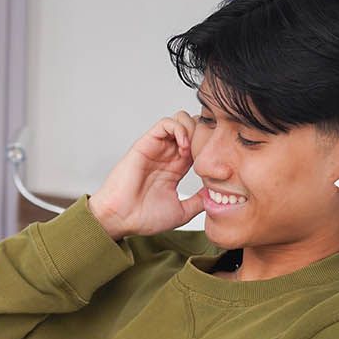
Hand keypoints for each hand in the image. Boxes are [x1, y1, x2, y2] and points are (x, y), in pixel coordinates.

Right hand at [88, 111, 205, 239]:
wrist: (121, 218)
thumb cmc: (143, 218)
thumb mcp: (181, 212)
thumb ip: (198, 202)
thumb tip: (218, 196)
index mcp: (175, 169)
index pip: (198, 146)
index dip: (210, 148)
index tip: (215, 163)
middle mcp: (167, 155)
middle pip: (192, 128)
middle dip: (204, 134)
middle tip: (206, 152)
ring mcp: (157, 148)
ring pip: (180, 120)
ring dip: (192, 130)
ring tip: (192, 150)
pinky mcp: (146, 143)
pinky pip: (166, 123)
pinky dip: (179, 128)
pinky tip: (183, 146)